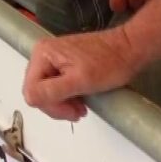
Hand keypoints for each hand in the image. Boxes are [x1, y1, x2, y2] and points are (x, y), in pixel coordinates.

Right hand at [23, 28, 144, 120]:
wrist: (129, 49)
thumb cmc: (109, 64)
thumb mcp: (80, 81)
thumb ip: (52, 90)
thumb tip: (31, 99)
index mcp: (42, 54)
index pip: (31, 90)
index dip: (50, 105)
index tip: (73, 111)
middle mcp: (43, 53)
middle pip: (36, 90)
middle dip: (56, 105)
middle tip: (78, 112)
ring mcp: (52, 57)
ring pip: (45, 90)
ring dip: (62, 103)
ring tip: (81, 107)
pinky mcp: (62, 62)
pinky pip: (55, 85)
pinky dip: (66, 96)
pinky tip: (79, 99)